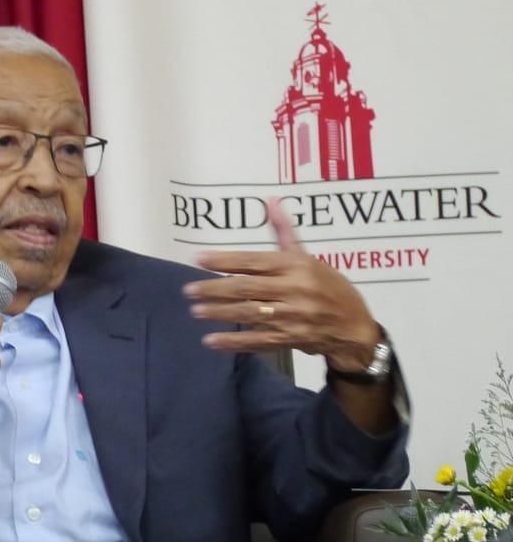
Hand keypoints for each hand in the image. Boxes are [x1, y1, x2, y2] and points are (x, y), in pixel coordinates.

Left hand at [186, 199, 381, 370]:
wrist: (354, 326)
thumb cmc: (328, 287)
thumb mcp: (309, 258)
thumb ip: (285, 233)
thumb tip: (271, 201)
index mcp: (296, 266)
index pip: (254, 261)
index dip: (224, 260)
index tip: (198, 259)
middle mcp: (295, 289)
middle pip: (247, 288)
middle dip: (214, 289)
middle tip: (188, 290)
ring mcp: (293, 316)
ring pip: (249, 313)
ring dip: (220, 313)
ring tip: (196, 311)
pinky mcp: (291, 338)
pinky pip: (258, 340)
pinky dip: (234, 341)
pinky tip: (211, 341)